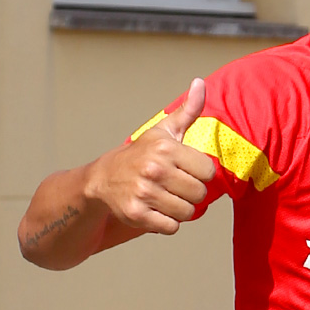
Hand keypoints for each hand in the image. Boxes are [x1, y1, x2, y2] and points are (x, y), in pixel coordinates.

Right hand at [87, 77, 213, 234]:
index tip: (184, 170)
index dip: (199, 174)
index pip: (208, 171)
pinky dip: (166, 222)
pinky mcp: (136, 214)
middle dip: (190, 193)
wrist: (102, 179)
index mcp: (165, 147)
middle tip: (173, 186)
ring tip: (164, 197)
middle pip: (199, 194)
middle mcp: (154, 169)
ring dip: (179, 209)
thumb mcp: (163, 131)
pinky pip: (171, 227)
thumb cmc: (141, 154)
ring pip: (187, 212)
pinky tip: (154, 210)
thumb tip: (199, 83)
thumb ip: (187, 111)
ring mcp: (144, 192)